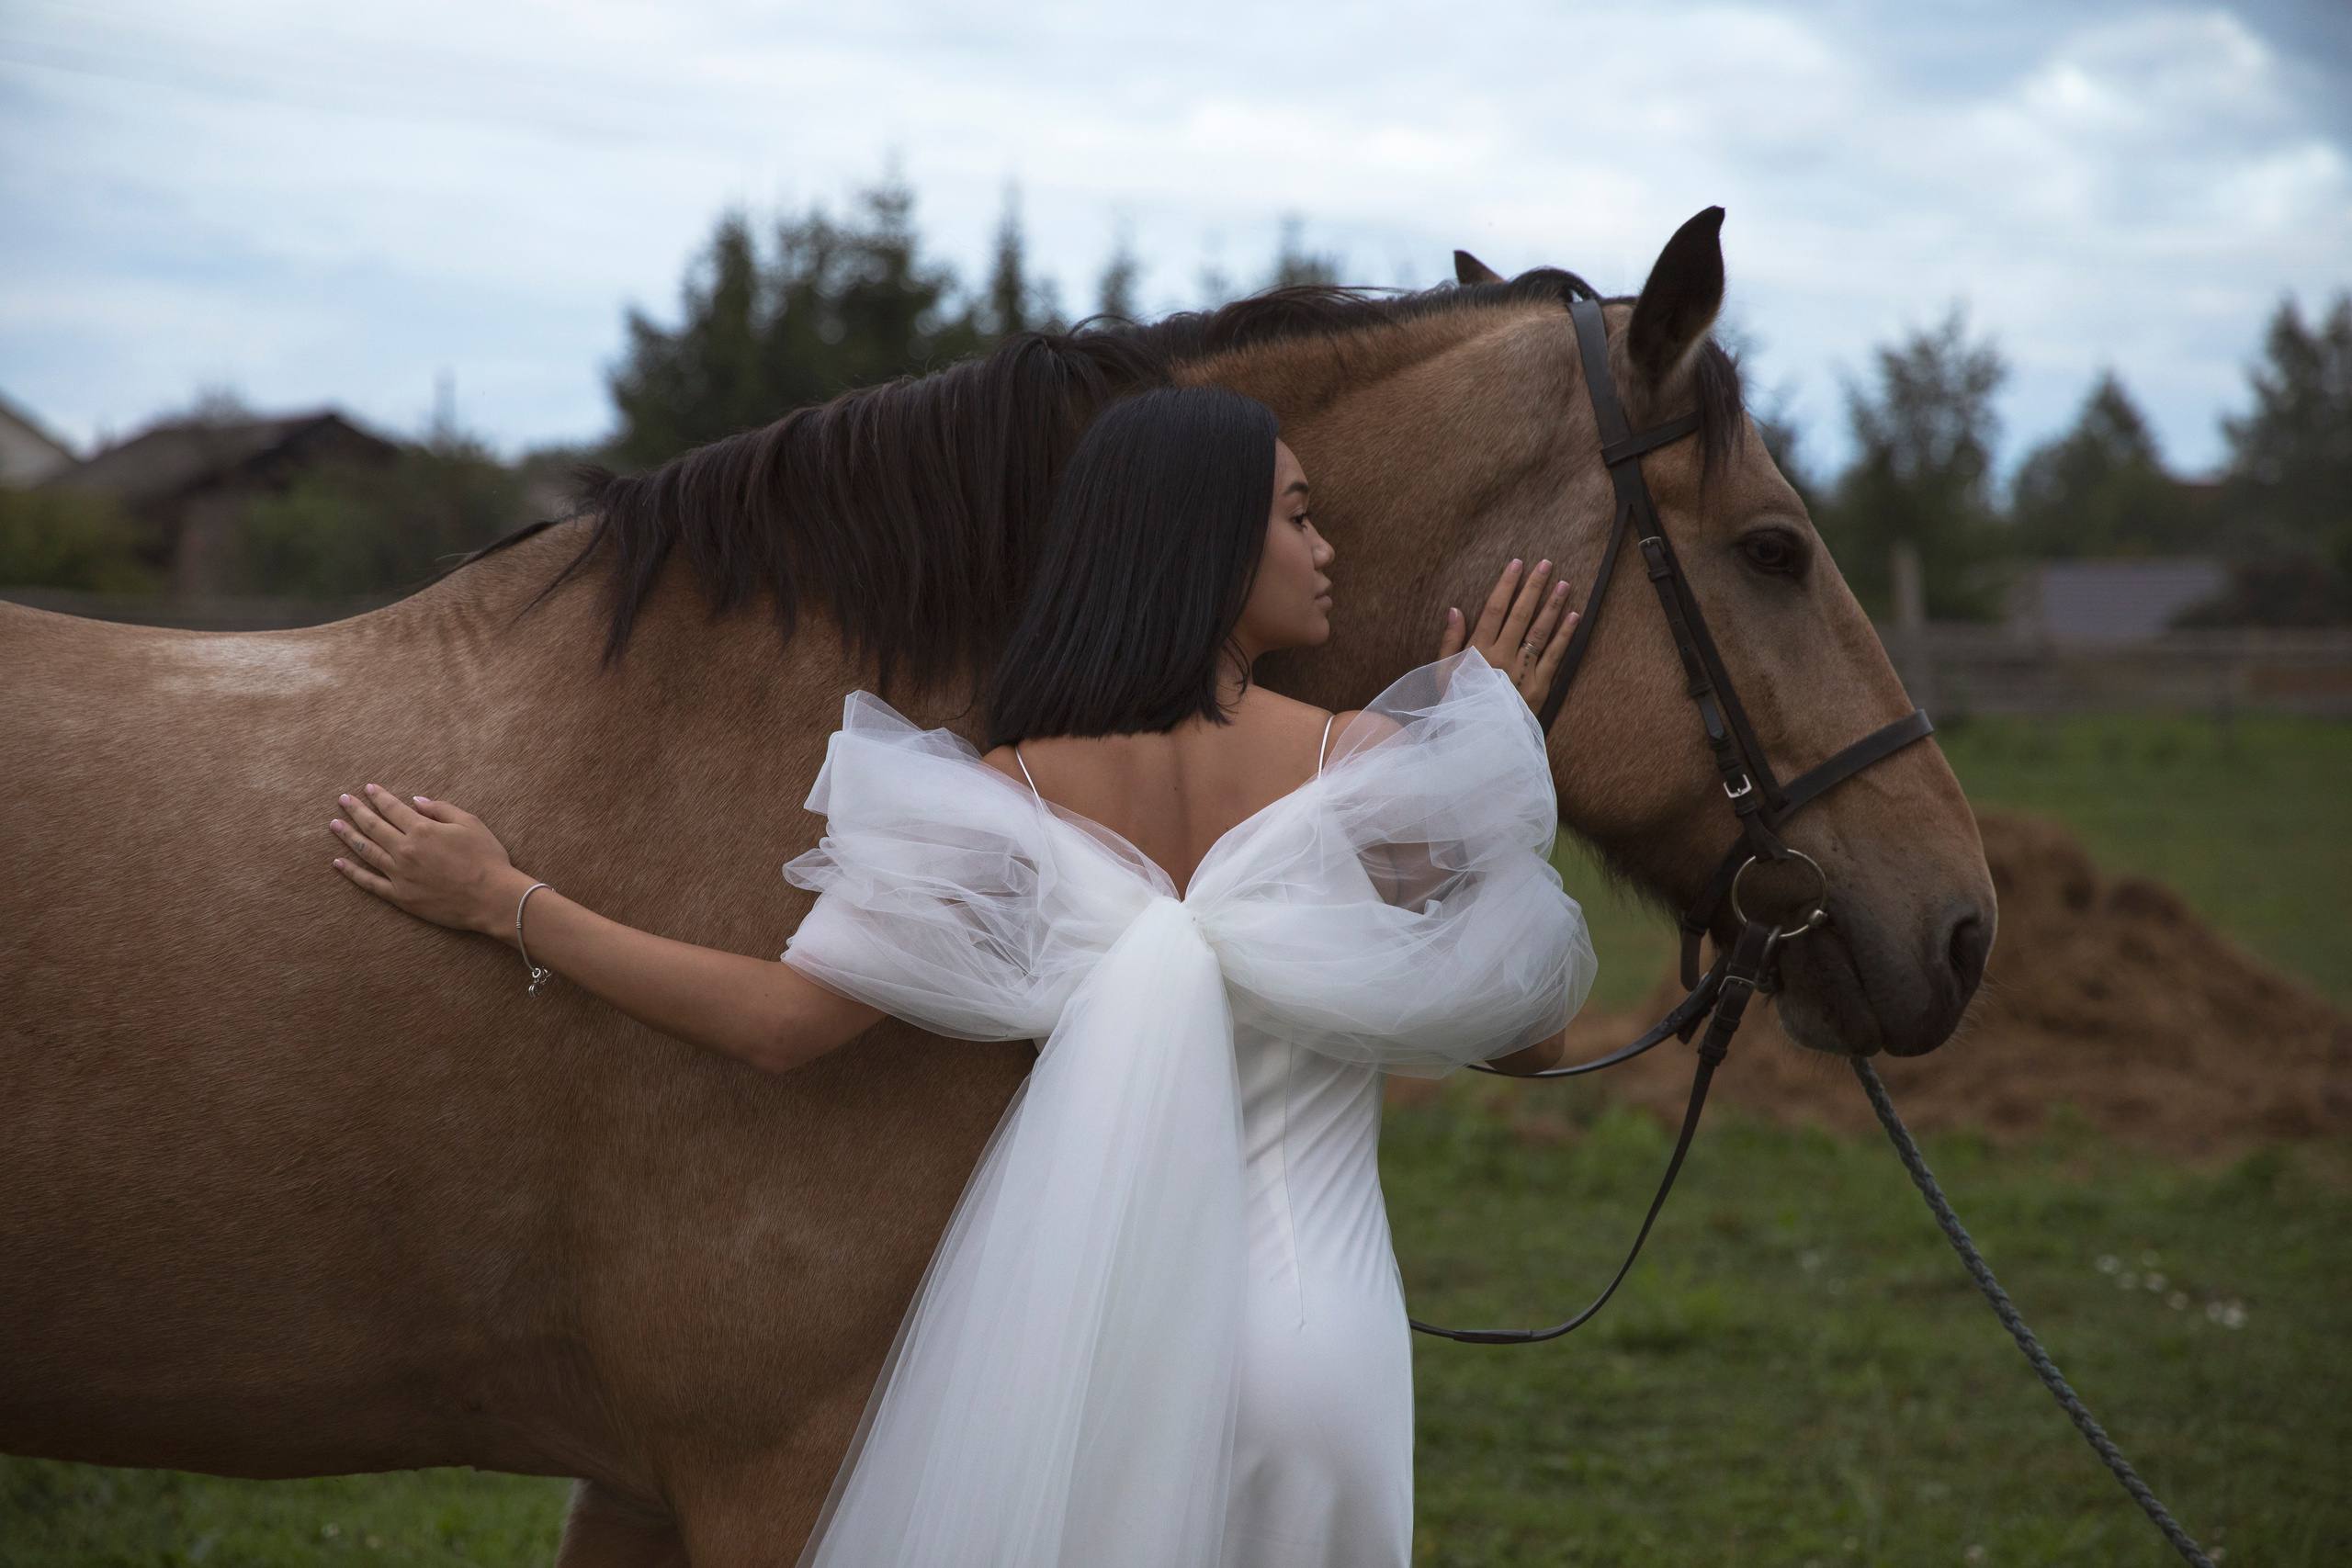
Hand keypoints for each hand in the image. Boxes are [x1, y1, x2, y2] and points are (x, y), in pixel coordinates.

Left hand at [329, 784, 529, 937]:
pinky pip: (370, 883)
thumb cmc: (486, 859)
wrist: (492, 898)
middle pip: (373, 826)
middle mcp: (405, 850)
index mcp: (422, 830)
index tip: (368, 788)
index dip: (379, 797)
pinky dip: (352, 873)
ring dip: (348, 836)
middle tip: (343, 800)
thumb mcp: (470, 823)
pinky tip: (339, 863)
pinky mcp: (400, 897)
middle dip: (356, 811)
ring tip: (335, 825)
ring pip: (366, 852)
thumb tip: (415, 801)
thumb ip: (440, 809)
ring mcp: (400, 875)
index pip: (393, 808)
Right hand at [1437, 557, 1579, 709]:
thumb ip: (1449, 641)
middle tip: (1547, 564)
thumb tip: (1454, 609)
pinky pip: (1554, 656)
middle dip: (1534, 587)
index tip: (1517, 563)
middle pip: (1520, 615)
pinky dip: (1565, 636)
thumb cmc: (1457, 703)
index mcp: (1478, 651)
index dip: (1506, 585)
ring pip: (1539, 632)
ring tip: (1564, 584)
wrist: (1477, 739)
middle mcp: (1501, 656)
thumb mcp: (1443, 673)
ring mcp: (1522, 671)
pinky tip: (1574, 616)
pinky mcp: (1539, 686)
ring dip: (1553, 606)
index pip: (1494, 609)